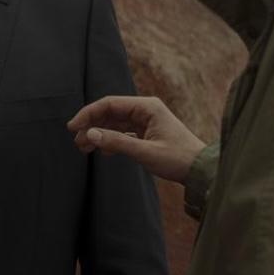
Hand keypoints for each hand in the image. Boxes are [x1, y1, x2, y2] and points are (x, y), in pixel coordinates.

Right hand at [67, 95, 205, 184]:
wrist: (200, 170)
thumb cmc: (177, 159)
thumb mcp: (145, 152)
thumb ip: (116, 142)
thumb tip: (90, 135)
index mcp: (147, 107)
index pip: (109, 104)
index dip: (88, 114)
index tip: (73, 127)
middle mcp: (145, 110)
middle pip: (110, 112)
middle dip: (92, 125)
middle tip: (77, 141)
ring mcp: (146, 121)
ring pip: (114, 123)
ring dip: (99, 133)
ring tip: (84, 148)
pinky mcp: (146, 133)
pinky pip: (122, 132)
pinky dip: (110, 140)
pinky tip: (102, 152)